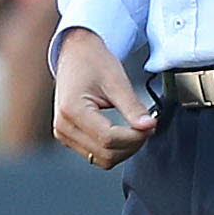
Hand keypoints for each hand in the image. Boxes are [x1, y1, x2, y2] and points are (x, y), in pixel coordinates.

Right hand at [53, 29, 155, 169]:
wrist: (75, 55)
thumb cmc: (92, 62)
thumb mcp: (116, 81)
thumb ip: (133, 107)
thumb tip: (148, 126)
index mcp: (72, 109)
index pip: (108, 138)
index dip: (134, 137)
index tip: (150, 125)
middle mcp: (63, 126)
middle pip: (105, 154)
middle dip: (131, 145)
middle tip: (146, 128)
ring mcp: (63, 134)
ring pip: (101, 160)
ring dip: (123, 150)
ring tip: (135, 131)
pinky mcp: (68, 137)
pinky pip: (95, 155)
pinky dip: (113, 149)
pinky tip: (123, 134)